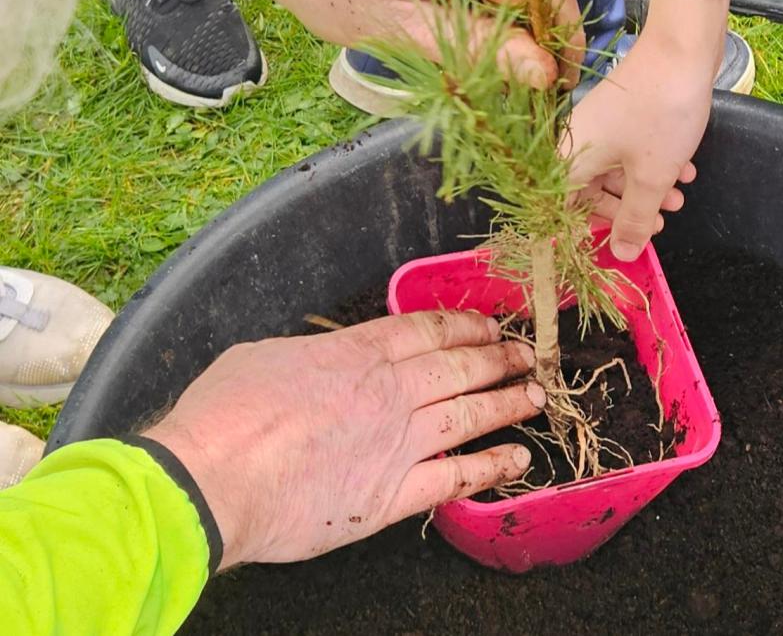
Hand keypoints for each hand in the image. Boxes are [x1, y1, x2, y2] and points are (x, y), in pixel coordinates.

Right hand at [145, 310, 544, 567]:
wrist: (208, 480)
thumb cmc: (223, 416)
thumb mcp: (263, 356)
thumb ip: (308, 354)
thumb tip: (319, 358)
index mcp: (356, 353)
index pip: (427, 330)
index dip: (464, 325)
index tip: (488, 325)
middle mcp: (388, 391)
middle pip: (459, 365)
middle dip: (498, 357)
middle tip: (526, 353)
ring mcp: (395, 442)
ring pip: (469, 414)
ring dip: (508, 402)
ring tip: (536, 395)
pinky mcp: (389, 496)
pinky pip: (454, 478)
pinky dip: (491, 467)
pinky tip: (517, 459)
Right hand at [566, 0, 726, 259]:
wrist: (682, 49)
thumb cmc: (660, 114)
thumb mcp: (650, 177)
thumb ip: (634, 219)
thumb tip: (620, 256)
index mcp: (568, 157)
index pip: (561, 208)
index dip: (585, 230)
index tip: (615, 243)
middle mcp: (577, 140)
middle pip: (589, 191)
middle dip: (628, 210)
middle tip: (660, 223)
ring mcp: (601, 123)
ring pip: (615, 170)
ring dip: (647, 188)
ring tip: (680, 197)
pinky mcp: (623, 111)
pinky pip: (630, 149)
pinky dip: (654, 163)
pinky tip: (684, 169)